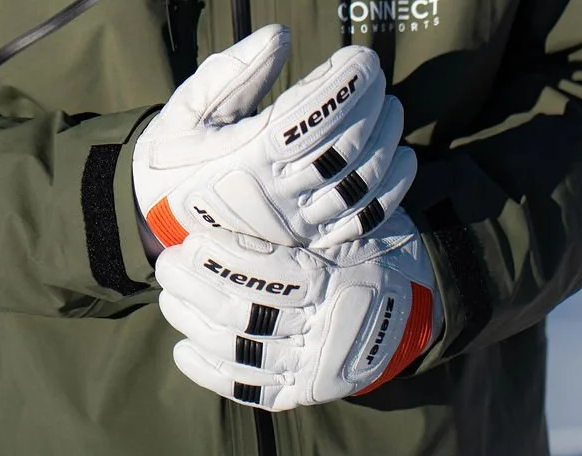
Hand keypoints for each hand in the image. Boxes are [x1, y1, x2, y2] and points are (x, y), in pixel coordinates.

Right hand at [133, 25, 415, 250]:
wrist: (157, 220)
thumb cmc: (173, 155)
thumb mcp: (187, 107)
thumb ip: (233, 70)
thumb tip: (281, 34)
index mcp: (245, 156)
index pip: (311, 115)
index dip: (345, 84)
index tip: (362, 56)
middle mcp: (276, 194)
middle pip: (343, 146)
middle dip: (369, 103)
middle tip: (376, 74)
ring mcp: (297, 223)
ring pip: (359, 182)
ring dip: (386, 140)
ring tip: (392, 106)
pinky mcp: (310, 241)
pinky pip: (363, 220)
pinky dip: (393, 190)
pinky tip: (404, 158)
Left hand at [156, 214, 441, 409]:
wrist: (415, 309)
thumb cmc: (372, 254)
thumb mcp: (346, 228)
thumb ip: (300, 220)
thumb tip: (238, 190)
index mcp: (330, 281)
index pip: (265, 273)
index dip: (222, 258)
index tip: (191, 240)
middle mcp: (320, 327)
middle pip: (243, 311)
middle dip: (196, 288)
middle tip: (167, 264)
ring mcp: (310, 364)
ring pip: (239, 349)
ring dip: (195, 323)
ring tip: (169, 299)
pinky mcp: (302, 391)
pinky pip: (249, 388)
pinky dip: (211, 373)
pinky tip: (183, 350)